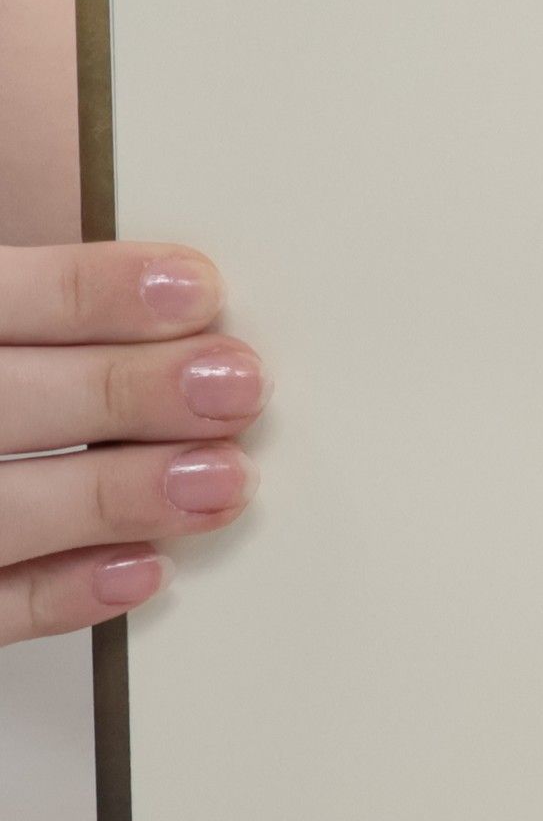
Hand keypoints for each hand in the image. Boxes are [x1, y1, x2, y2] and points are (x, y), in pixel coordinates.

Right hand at [0, 0, 266, 644]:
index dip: (87, 289)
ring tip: (225, 481)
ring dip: (113, 498)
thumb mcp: (5, 280)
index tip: (196, 282)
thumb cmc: (1, 343)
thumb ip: (53, 277)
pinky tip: (144, 572)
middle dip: (121, 393)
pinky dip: (58, 595)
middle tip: (241, 382)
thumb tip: (188, 225)